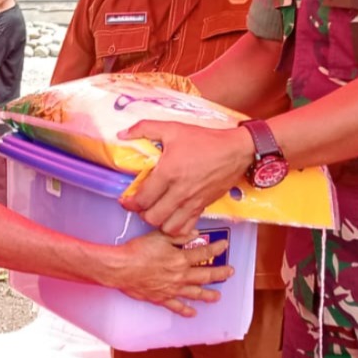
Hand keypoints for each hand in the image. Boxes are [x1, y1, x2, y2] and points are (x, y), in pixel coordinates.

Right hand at [107, 232, 230, 316]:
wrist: (121, 268)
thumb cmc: (138, 250)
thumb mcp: (159, 236)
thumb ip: (179, 235)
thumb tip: (195, 234)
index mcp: (181, 258)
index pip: (204, 253)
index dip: (216, 249)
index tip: (224, 246)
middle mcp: (180, 276)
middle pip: (205, 275)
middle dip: (220, 273)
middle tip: (229, 272)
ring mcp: (172, 289)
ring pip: (195, 293)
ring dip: (208, 295)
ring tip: (217, 297)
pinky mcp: (161, 298)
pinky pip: (177, 306)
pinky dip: (186, 310)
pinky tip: (193, 313)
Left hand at [118, 120, 253, 237]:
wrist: (236, 150)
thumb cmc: (204, 140)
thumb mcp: (172, 128)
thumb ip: (144, 129)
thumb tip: (122, 134)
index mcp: (168, 172)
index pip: (142, 198)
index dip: (129, 203)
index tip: (126, 201)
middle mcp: (179, 191)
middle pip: (152, 217)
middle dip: (142, 213)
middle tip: (141, 205)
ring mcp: (192, 202)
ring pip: (169, 227)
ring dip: (159, 223)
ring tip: (156, 212)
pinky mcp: (203, 207)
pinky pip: (187, 228)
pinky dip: (177, 228)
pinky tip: (173, 218)